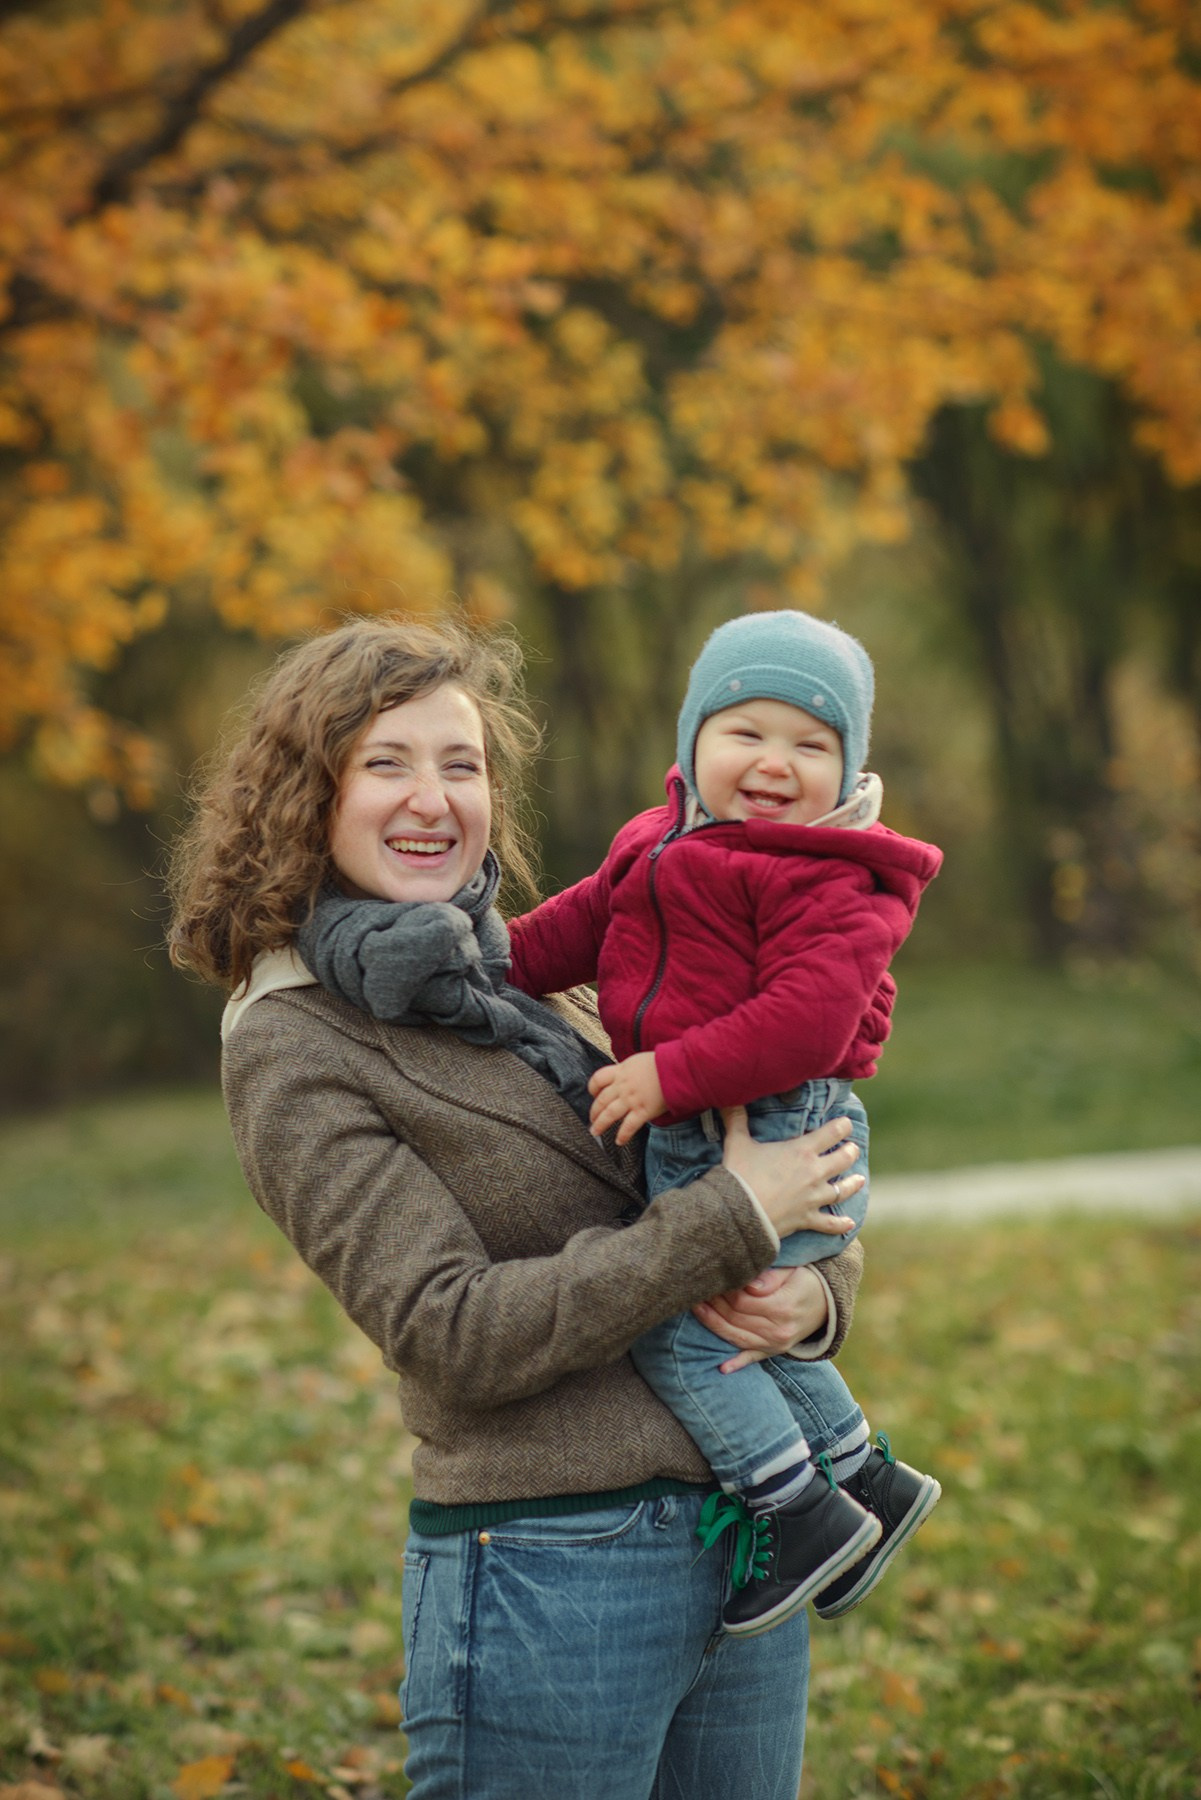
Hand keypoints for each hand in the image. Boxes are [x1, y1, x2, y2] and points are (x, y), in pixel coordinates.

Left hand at [588, 1052, 665, 1143]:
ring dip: (600, 1125)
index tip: (593, 1094)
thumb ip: (630, 1070)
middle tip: (592, 1119)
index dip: (593, 1088)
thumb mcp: (639, 1060)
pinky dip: (623, 1135)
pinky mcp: (643, 1111)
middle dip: (594, 1112)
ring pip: (609, 1114)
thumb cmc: (663, 1062)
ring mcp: (632, 1099)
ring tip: (595, 1132)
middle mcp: (622, 1086)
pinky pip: (629, 1126)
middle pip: (601, 1100)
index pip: (598, 1079)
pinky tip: (619, 1142)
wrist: (677, 1068)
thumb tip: (627, 1075)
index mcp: (621, 1071)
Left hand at [694, 1267, 828, 1373]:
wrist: (829, 1303)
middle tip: (697, 1289)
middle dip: (713, 1303)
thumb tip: (750, 1283)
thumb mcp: (794, 1270)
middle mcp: (778, 1330)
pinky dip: (737, 1363)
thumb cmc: (806, 1280)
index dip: (723, 1289)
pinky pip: (752, 1358)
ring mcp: (776, 1344)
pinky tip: (721, 1368)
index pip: (741, 1300)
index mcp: (782, 1307)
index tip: (712, 1277)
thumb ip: (771, 1276)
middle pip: (735, 1318)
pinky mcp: (774, 1351)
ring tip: (696, 1308)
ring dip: (713, 1324)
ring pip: (736, 1337)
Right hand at [720, 1107, 861, 1240]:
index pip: (831, 1134)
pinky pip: (829, 1223)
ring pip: (842, 1190)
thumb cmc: (739, 1175)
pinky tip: (850, 1223)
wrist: (738, 1213)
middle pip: (842, 1160)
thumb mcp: (737, 1143)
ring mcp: (813, 1198)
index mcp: (801, 1151)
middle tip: (853, 1149)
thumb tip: (727, 1098)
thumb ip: (736, 1119)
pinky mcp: (807, 1219)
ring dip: (852, 1184)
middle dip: (850, 1152)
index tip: (847, 1124)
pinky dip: (840, 1224)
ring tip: (860, 1179)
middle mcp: (814, 1173)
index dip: (842, 1127)